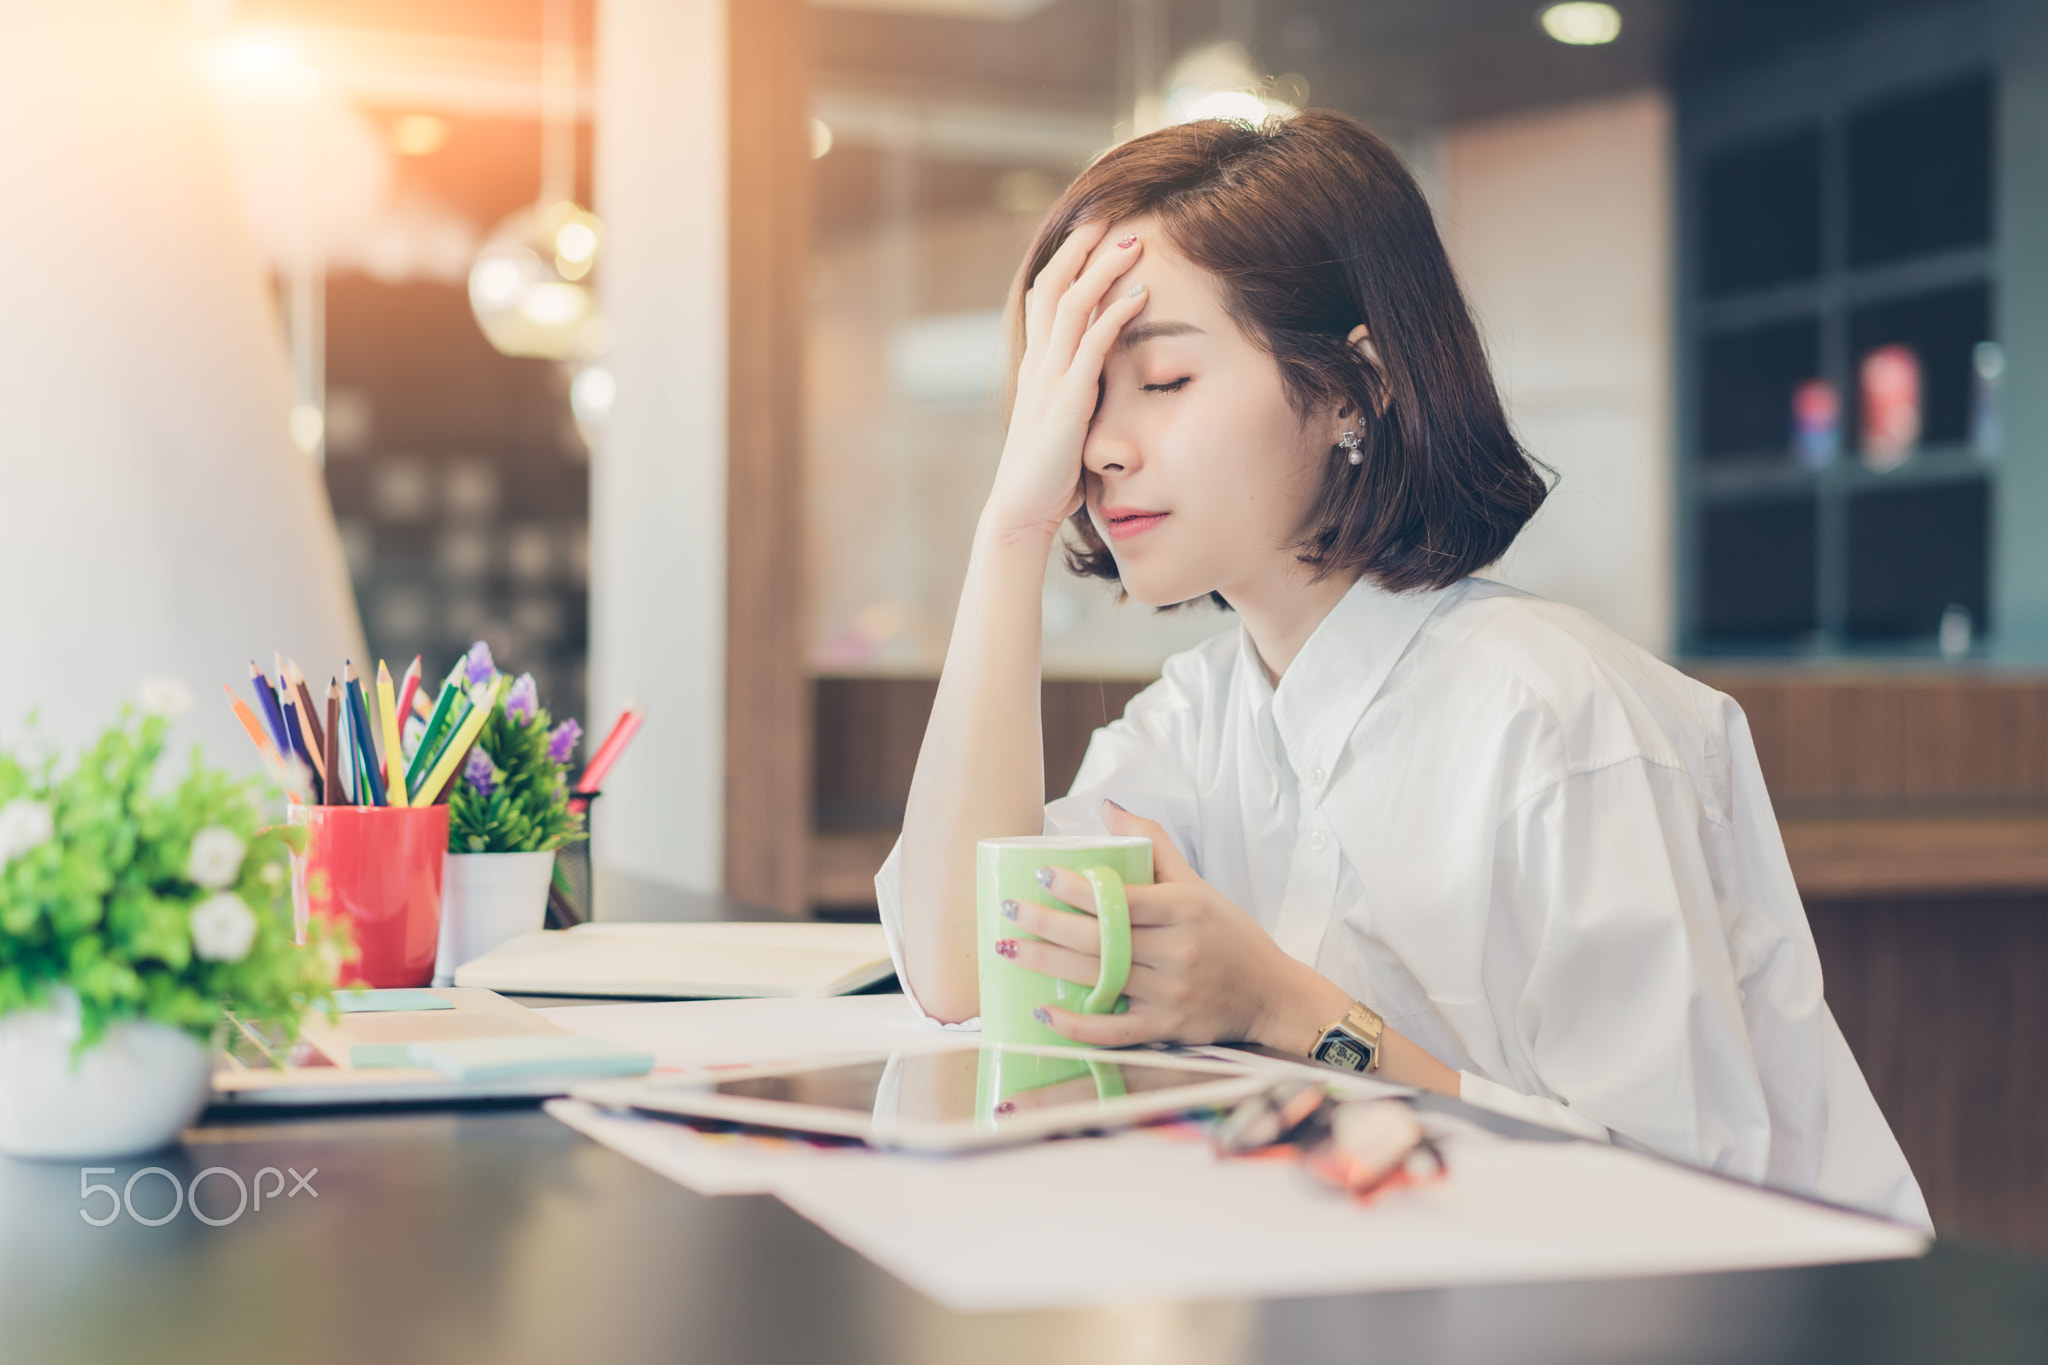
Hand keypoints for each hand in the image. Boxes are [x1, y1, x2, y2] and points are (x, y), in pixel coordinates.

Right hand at [980, 222, 1147, 544]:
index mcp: (1036, 367)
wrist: (1020, 510)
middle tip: (1110, 216)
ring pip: (1072, 305)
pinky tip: (1141, 295)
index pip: (1045, 297)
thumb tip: (1102, 385)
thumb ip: (1078, 396)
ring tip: (1134, 242)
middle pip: (1053, 285)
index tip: (1091, 234)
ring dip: (1103, 269)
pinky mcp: (1067, 400)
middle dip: (1081, 248)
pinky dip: (1117, 315)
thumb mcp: (1063, 424)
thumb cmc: (1045, 476)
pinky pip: (1092, 346)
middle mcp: (1039, 364)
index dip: (1065, 261)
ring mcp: (1051, 379)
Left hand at [992, 800, 1335, 1047]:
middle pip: (1100, 938)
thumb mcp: (1196, 884)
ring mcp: (1170, 993)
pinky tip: (1042, 1011)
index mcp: (1183, 909)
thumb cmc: (1228, 933)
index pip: (1120, 897)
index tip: (1038, 875)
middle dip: (1045, 923)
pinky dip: (1076, 1024)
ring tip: (1007, 950)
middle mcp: (1176, 951)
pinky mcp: (1166, 1028)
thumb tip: (1108, 806)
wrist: (1271, 992)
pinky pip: (1113, 1030)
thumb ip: (1154, 843)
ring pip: (1099, 979)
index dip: (1076, 887)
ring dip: (1047, 965)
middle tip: (1006, 910)